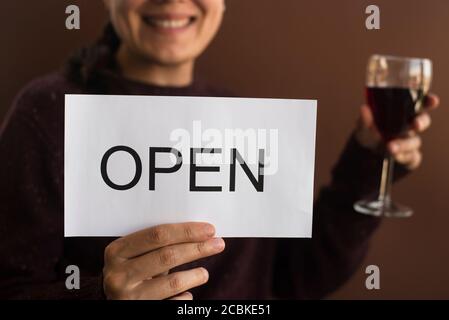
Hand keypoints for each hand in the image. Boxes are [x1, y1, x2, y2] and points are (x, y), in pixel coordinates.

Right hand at [103, 222, 224, 299]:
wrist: (117, 301)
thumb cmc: (133, 272)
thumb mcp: (136, 255)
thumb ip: (157, 244)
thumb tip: (200, 232)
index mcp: (117, 251)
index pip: (158, 235)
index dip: (187, 231)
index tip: (209, 229)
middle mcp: (118, 275)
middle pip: (168, 256)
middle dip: (197, 248)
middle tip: (218, 244)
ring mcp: (128, 297)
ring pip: (173, 282)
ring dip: (196, 275)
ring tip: (204, 273)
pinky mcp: (140, 311)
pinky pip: (173, 304)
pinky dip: (184, 297)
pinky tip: (187, 293)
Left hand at [355, 93, 439, 169]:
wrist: (365, 157)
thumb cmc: (368, 136)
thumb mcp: (363, 128)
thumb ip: (365, 120)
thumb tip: (364, 108)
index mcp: (402, 113)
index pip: (419, 104)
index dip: (428, 102)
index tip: (432, 100)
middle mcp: (409, 126)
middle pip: (423, 121)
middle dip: (421, 122)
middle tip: (415, 125)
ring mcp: (410, 142)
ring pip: (415, 141)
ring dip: (404, 144)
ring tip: (390, 147)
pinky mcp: (410, 157)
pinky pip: (411, 157)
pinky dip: (403, 156)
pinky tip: (395, 156)